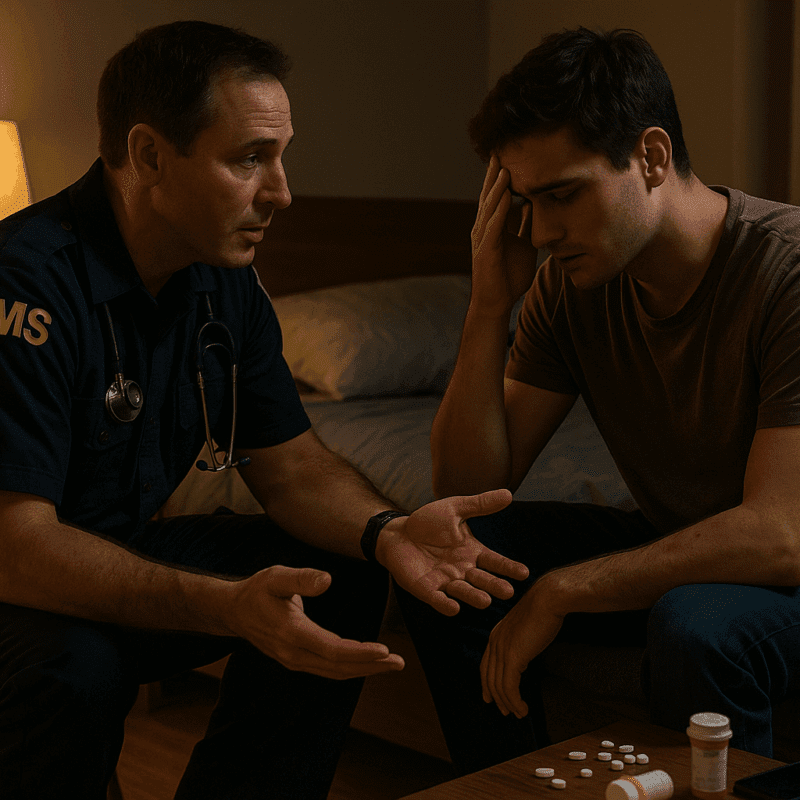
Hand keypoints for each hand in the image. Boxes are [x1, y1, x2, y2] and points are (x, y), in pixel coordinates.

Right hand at [226, 565, 403, 678]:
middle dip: (371, 666)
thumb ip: (302, 578)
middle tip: (398, 662)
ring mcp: (294, 661)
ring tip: (391, 665)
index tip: (384, 651)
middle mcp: (293, 653)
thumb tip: (327, 580)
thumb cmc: (257, 590)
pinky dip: (351, 669)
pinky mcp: (297, 662)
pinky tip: (368, 664)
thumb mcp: (276, 576)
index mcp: (291, 632)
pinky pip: (328, 670)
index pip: (331, 649)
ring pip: (335, 672)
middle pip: (338, 666)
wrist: (234, 612)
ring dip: (364, 670)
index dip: (359, 652)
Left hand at [377, 489, 529, 615]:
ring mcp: (444, 581)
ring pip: (462, 591)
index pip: (494, 561)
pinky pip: (437, 598)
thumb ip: (480, 505)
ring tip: (485, 601)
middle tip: (508, 592)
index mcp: (472, 552)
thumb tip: (508, 494)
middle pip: (481, 579)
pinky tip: (454, 609)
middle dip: (494, 585)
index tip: (524, 573)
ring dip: (473, 596)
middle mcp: (462, 570)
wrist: (397, 532)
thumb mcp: (455, 509)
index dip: (508, 568)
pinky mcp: (425, 589)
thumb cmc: (428, 522)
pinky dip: (445, 604)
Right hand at [471, 155, 537, 315]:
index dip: (501, 177)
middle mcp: (483, 229)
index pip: (496, 196)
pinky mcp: (486, 251)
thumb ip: (526, 226)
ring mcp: (483, 239)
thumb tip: (534, 205)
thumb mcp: (524, 245)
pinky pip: (493, 227)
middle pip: (489, 196)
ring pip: (489, 208)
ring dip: (496, 188)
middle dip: (494, 174)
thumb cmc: (508, 277)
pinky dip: (498, 210)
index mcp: (492, 226)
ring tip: (504, 167)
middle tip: (500, 150)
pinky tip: (505, 197)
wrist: (496, 303)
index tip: (510, 156)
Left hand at [480, 578, 563, 717]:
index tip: (490, 697)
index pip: (486, 664)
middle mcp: (495, 642)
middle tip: (505, 712)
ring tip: (519, 714)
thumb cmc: (544, 609)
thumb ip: (520, 640)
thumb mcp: (526, 626)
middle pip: (489, 677)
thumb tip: (524, 654)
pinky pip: (509, 687)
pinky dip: (515, 701)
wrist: (549, 598)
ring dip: (509, 704)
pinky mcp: (513, 656)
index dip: (487, 683)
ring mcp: (502, 649)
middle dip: (496, 697)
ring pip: (499, 686)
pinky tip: (524, 709)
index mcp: (497, 634)